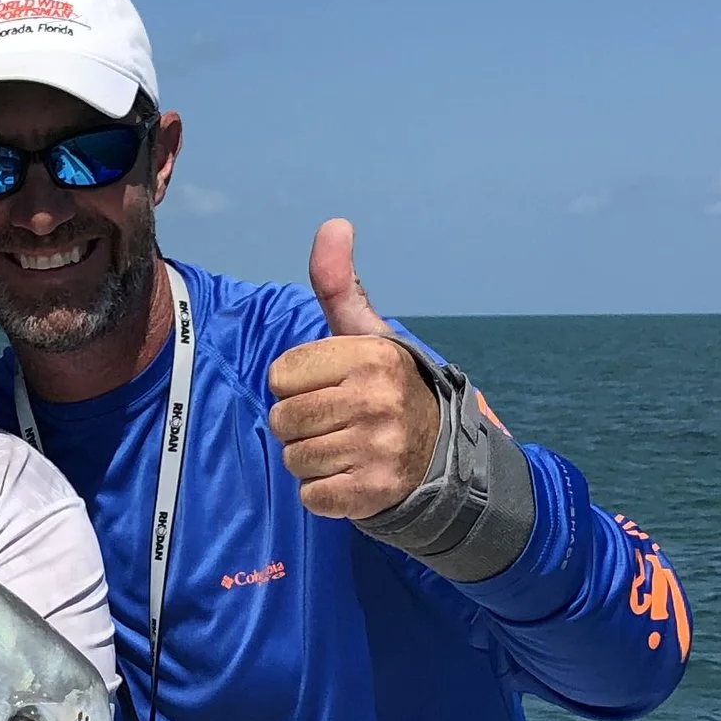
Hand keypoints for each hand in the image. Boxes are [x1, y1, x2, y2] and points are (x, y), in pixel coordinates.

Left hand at [265, 218, 441, 519]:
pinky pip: (311, 497)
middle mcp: (379, 399)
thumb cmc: (383, 386)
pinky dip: (323, 493)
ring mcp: (381, 448)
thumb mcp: (365, 334)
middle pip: (283, 419)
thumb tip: (334, 224)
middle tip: (334, 422)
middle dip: (299, 425)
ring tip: (344, 447)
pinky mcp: (376, 492)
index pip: (280, 376)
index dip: (294, 384)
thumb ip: (339, 285)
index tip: (327, 386)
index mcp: (371, 356)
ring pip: (295, 459)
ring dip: (311, 459)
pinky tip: (350, 476)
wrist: (440, 454)